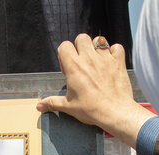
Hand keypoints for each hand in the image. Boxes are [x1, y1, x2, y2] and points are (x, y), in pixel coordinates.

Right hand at [36, 35, 154, 148]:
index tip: (67, 69)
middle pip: (81, 38)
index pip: (64, 46)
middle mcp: (89, 59)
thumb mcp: (68, 106)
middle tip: (81, 62)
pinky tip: (110, 61)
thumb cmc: (91, 109)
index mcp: (74, 67)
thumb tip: (40, 106)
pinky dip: (114, 52)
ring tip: (95, 61)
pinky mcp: (118, 62)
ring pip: (99, 40)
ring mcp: (105, 59)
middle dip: (80, 47)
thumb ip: (53, 102)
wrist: (114, 112)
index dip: (64, 55)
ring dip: (96, 48)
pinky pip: (117, 47)